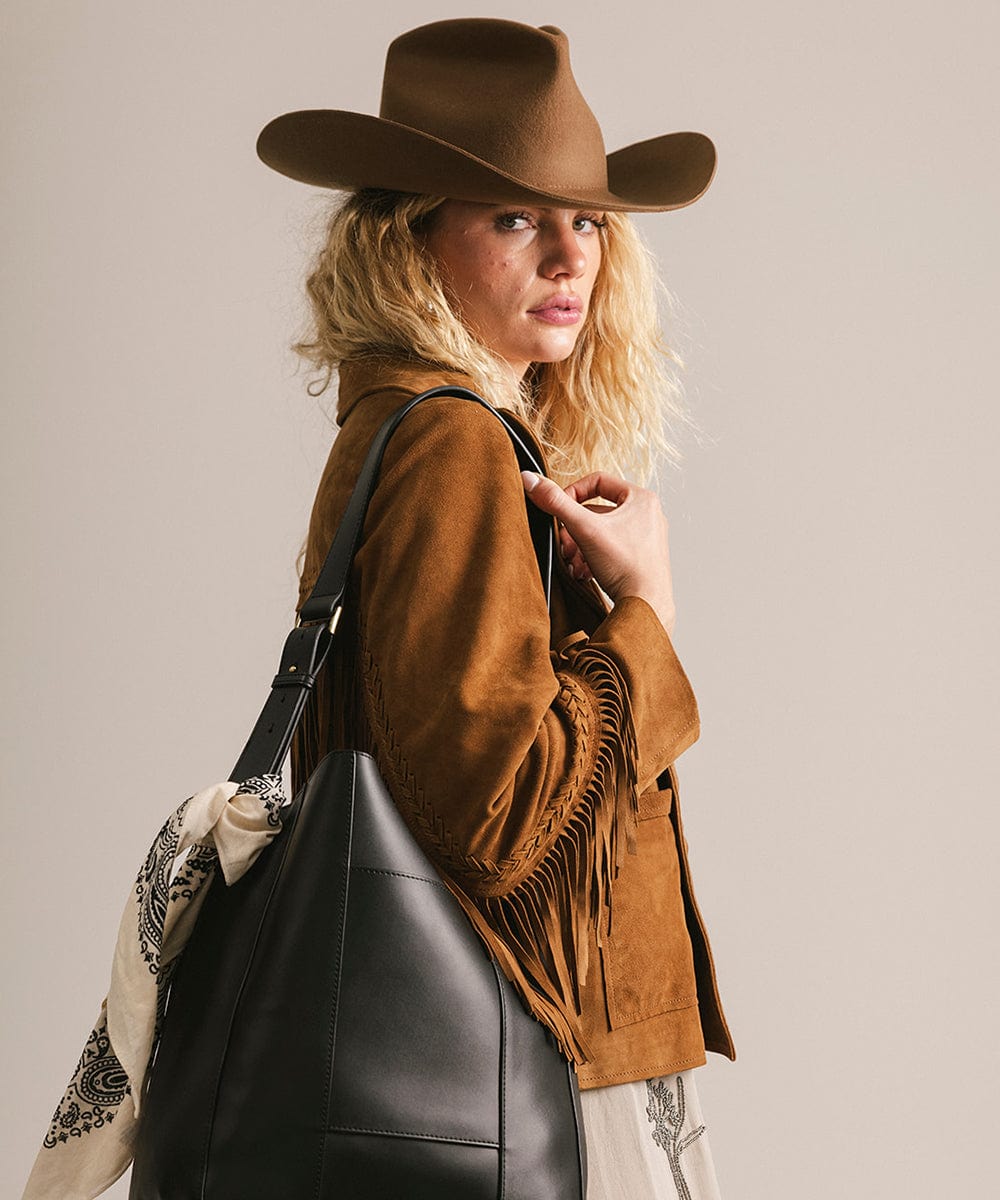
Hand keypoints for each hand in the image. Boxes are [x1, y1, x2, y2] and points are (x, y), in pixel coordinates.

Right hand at [521, 470, 676, 635]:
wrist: (645, 607)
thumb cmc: (626, 566)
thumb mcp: (584, 529)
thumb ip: (555, 502)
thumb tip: (531, 480)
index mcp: (641, 498)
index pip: (598, 480)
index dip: (572, 493)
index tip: (560, 511)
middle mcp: (647, 515)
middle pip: (597, 510)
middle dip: (574, 529)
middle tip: (564, 544)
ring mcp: (646, 538)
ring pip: (601, 532)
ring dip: (580, 546)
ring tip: (573, 562)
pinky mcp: (641, 559)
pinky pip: (610, 549)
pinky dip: (593, 558)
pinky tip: (584, 572)